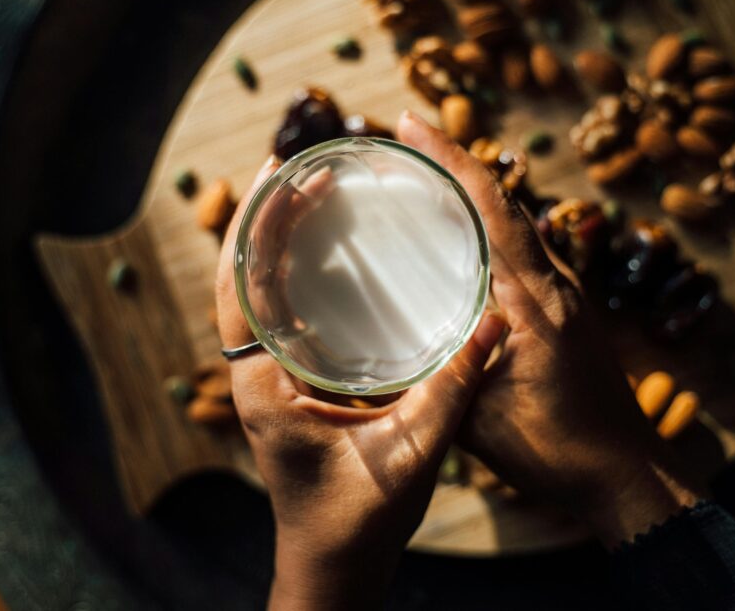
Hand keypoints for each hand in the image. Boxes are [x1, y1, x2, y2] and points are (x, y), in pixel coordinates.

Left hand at [216, 156, 505, 609]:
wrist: (334, 567)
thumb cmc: (358, 521)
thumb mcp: (411, 453)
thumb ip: (452, 390)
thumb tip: (496, 326)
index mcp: (264, 386)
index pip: (237, 289)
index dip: (251, 227)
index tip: (275, 175)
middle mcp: (256, 376)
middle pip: (243, 279)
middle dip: (267, 220)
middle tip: (306, 168)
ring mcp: (271, 381)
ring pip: (259, 295)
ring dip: (278, 244)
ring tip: (311, 195)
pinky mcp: (290, 388)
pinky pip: (281, 317)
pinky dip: (295, 277)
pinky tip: (329, 257)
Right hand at [397, 112, 701, 546]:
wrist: (624, 475)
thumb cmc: (557, 450)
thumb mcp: (479, 415)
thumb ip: (439, 373)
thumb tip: (384, 350)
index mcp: (535, 299)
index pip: (491, 208)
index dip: (450, 158)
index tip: (411, 122)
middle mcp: (556, 285)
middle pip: (505, 204)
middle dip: (456, 166)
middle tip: (407, 146)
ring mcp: (567, 298)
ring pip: (517, 228)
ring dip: (476, 198)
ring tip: (428, 186)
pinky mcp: (568, 315)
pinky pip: (525, 256)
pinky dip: (492, 234)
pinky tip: (465, 250)